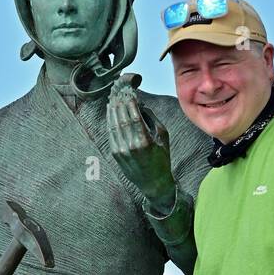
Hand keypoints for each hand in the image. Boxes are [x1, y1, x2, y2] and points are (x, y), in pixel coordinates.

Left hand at [107, 76, 175, 211]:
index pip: (133, 116)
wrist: (153, 183)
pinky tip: (110, 110)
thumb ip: (152, 118)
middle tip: (120, 91)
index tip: (129, 91)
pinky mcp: (115, 154)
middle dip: (120, 102)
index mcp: (144, 141)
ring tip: (113, 97)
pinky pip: (111, 133)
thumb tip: (140, 104)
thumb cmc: (162, 159)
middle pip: (122, 118)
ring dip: (113, 109)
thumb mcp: (163, 137)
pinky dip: (110, 120)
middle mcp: (130, 146)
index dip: (129, 102)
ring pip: (114, 124)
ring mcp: (121, 151)